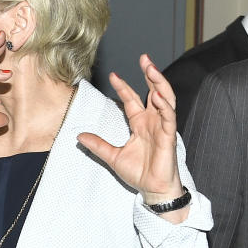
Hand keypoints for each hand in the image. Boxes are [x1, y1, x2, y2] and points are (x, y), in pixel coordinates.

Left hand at [77, 55, 186, 220]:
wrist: (152, 189)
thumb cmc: (139, 173)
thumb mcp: (112, 156)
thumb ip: (98, 145)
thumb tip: (79, 136)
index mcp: (140, 123)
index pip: (132, 99)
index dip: (124, 87)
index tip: (114, 75)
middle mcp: (152, 121)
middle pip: (154, 92)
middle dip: (150, 74)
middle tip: (144, 58)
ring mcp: (162, 127)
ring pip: (165, 99)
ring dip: (159, 84)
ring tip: (151, 69)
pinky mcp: (169, 137)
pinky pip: (168, 118)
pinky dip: (164, 106)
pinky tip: (157, 96)